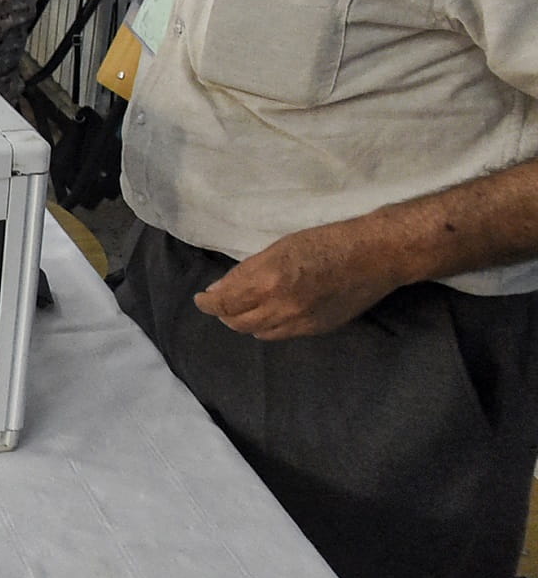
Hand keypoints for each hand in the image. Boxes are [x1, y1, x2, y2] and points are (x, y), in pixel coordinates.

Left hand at [192, 220, 405, 339]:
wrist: (375, 256)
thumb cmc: (325, 242)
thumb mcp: (278, 248)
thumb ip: (247, 271)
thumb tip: (219, 290)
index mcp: (269, 280)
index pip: (225, 303)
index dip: (208, 304)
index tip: (201, 299)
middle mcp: (282, 306)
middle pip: (238, 323)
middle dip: (224, 314)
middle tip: (220, 303)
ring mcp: (301, 322)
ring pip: (258, 333)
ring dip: (244, 323)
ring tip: (241, 310)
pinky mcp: (317, 330)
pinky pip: (281, 335)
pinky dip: (267, 327)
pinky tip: (268, 315)